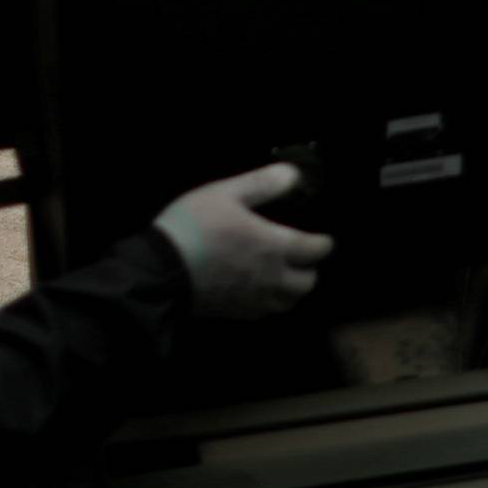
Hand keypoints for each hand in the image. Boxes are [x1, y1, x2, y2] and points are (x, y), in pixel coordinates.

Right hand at [152, 163, 334, 319]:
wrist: (162, 269)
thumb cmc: (195, 225)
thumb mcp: (227, 193)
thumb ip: (262, 184)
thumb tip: (294, 174)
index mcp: (274, 246)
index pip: (315, 250)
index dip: (324, 244)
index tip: (325, 239)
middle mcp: (271, 277)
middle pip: (307, 283)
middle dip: (310, 269)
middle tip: (303, 257)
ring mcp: (254, 299)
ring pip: (288, 302)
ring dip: (292, 289)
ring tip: (285, 276)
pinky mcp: (236, 312)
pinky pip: (265, 312)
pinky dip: (270, 302)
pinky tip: (259, 290)